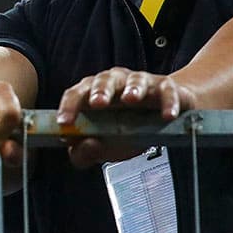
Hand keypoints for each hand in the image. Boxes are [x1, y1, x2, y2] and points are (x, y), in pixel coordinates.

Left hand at [56, 67, 197, 167]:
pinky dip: (168, 102)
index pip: (75, 94)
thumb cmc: (128, 127)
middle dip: (100, 91)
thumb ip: (84, 152)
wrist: (163, 116)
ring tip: (131, 99)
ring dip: (132, 88)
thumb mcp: (103, 144)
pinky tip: (167, 115)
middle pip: (104, 80)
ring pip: (135, 80)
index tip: (64, 122)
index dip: (68, 107)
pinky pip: (167, 91)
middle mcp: (114, 83)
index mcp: (92, 93)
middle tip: (98, 103)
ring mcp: (140, 82)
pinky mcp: (165, 87)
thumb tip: (86, 146)